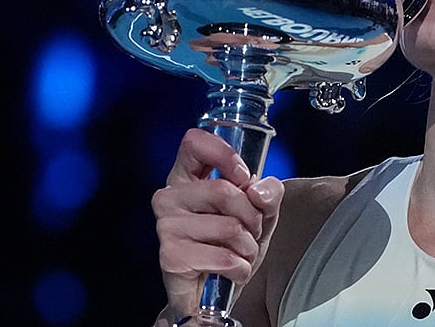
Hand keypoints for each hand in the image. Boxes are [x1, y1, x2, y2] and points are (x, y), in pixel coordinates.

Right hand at [151, 127, 283, 316]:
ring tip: (241, 252)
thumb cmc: (231, 243)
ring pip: (229, 226)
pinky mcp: (171, 257)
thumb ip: (268, 193)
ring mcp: (166, 226)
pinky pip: (224, 257)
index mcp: (186, 176)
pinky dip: (240, 268)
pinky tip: (232, 271)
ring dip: (248, 246)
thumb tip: (259, 190)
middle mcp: (169, 197)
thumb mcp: (259, 212)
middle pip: (223, 190)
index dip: (224, 154)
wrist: (212, 292)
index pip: (193, 142)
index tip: (244, 177)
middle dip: (251, 216)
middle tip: (251, 231)